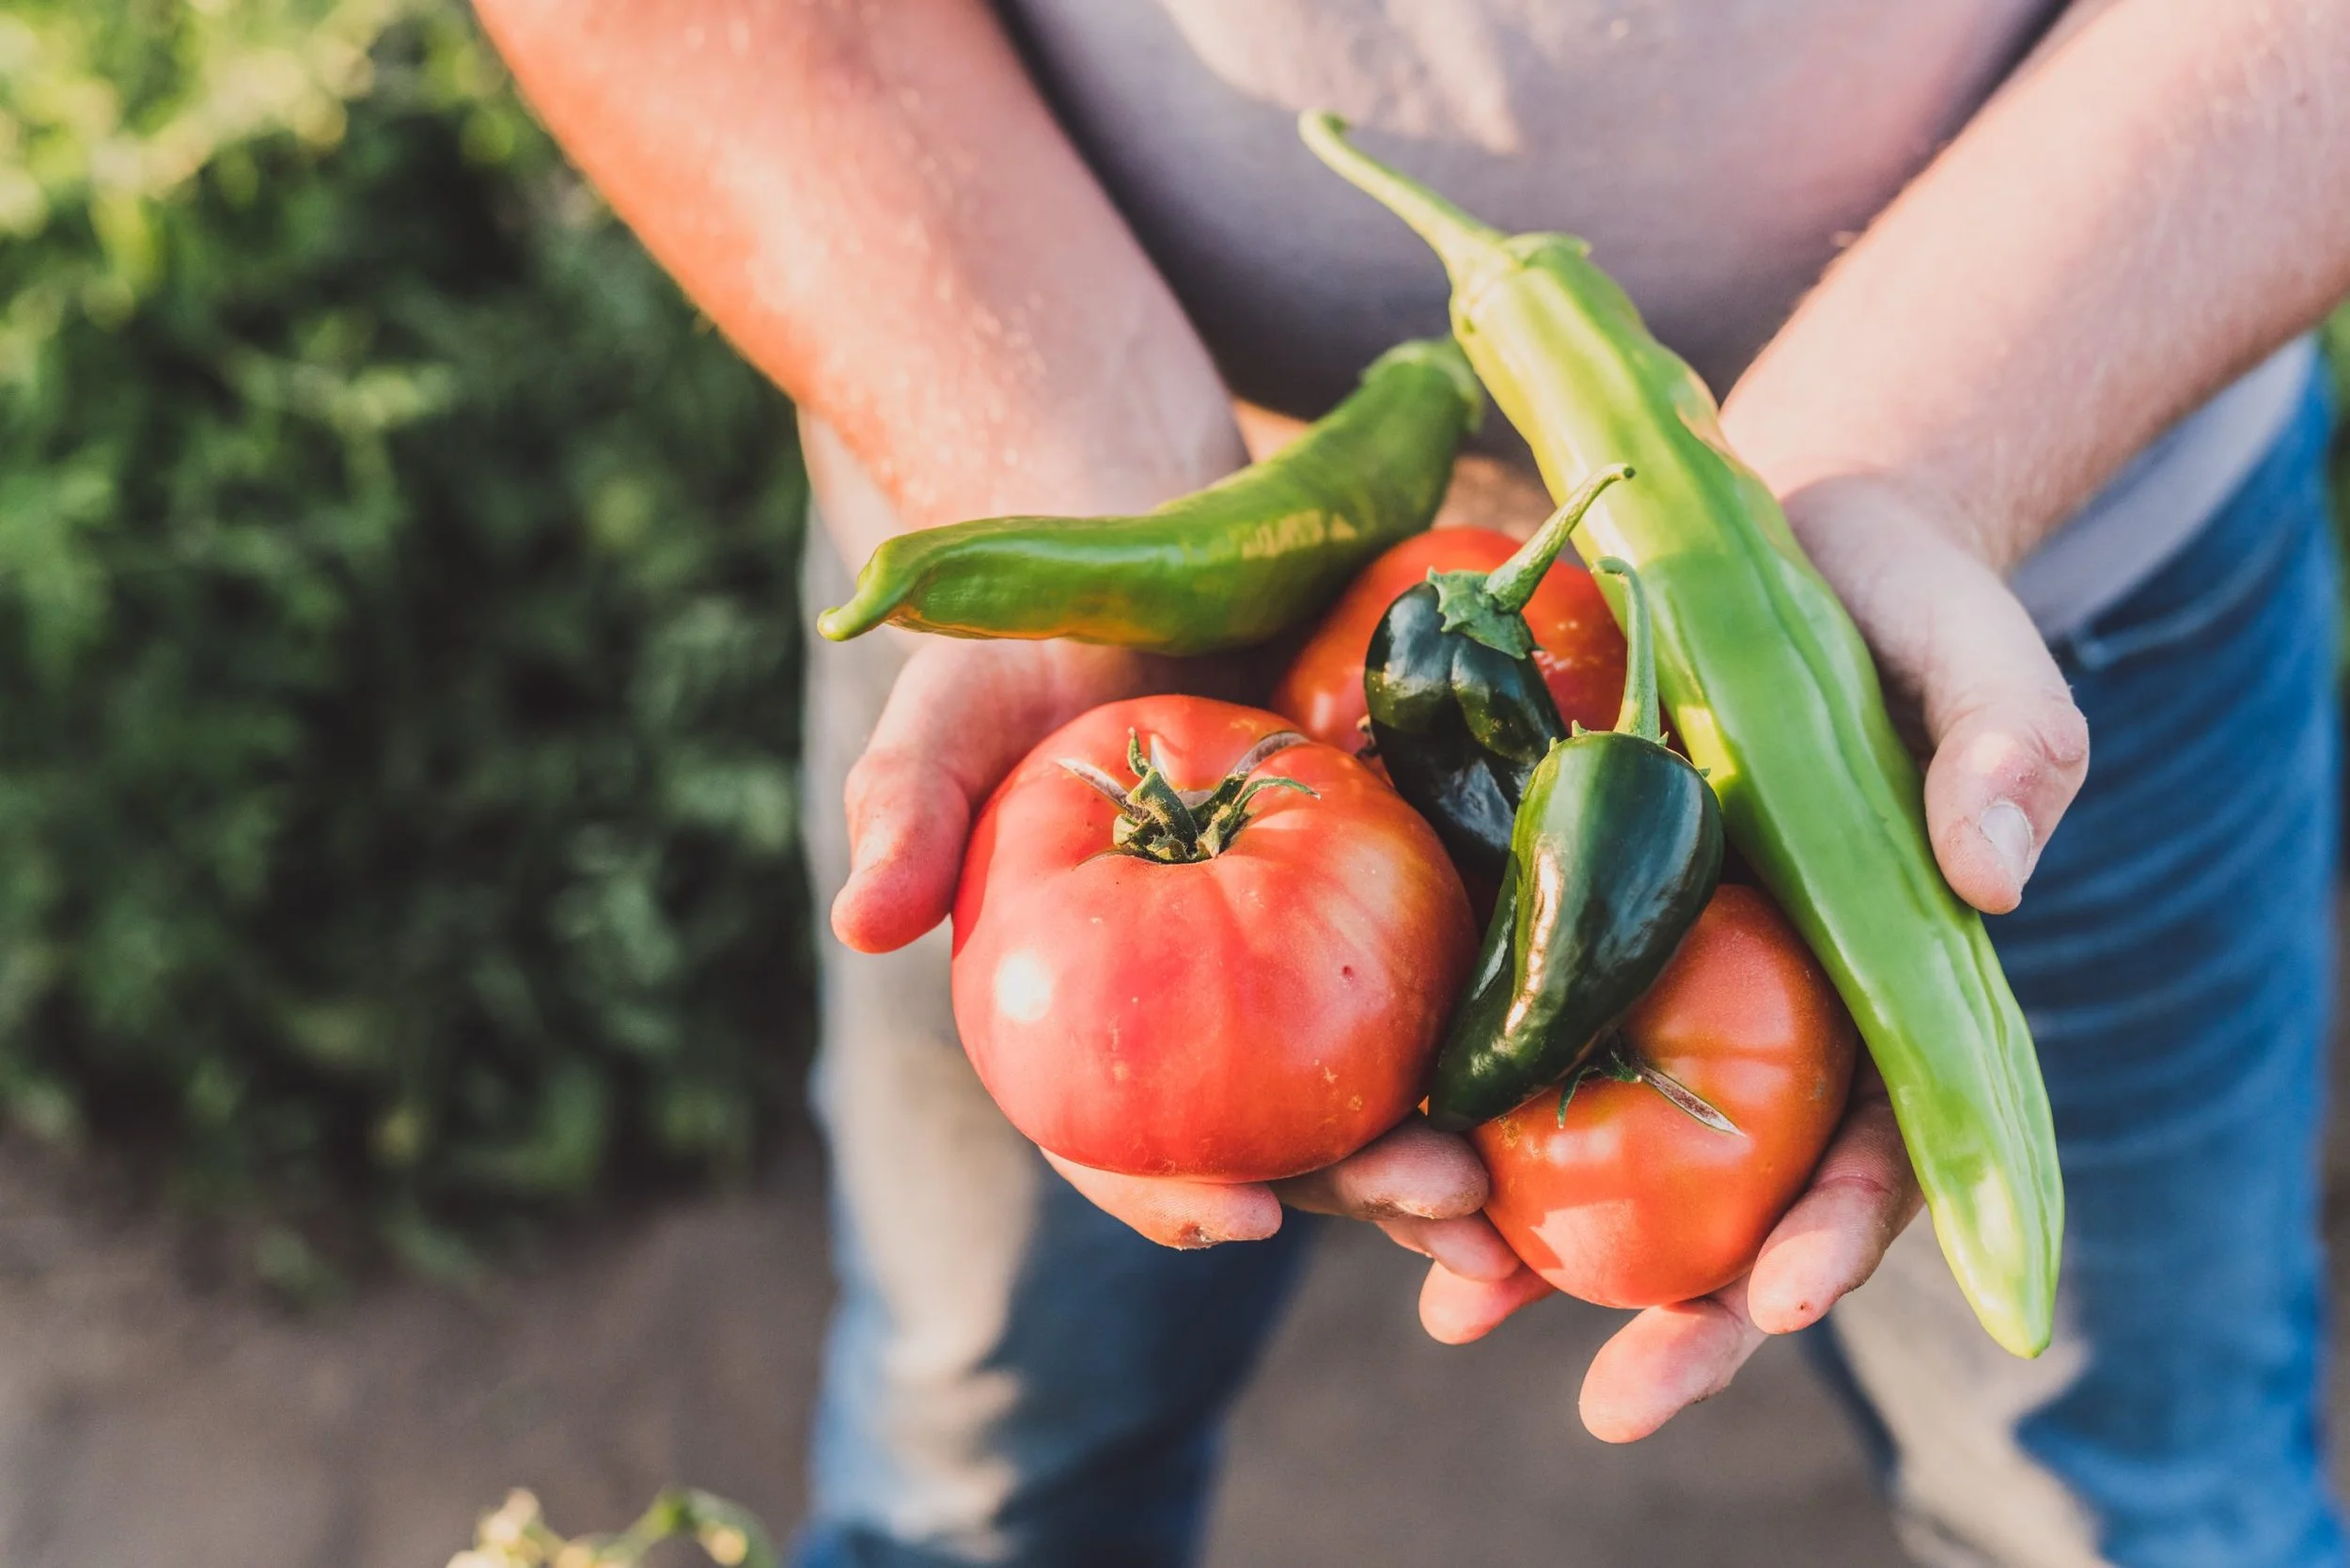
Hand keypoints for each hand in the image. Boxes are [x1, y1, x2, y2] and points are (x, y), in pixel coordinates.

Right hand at [832, 634, 1515, 1262]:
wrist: (1144, 560)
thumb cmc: (1025, 648)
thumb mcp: (948, 708)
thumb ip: (904, 805)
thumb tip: (861, 922)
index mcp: (1083, 1016)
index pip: (1111, 1137)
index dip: (1166, 1188)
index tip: (1237, 1215)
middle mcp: (1192, 1020)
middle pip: (1273, 1142)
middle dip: (1356, 1195)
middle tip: (1441, 1209)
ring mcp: (1296, 972)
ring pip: (1372, 1095)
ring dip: (1442, 1156)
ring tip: (1514, 1200)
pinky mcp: (1386, 904)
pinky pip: (1447, 990)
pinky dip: (1499, 1042)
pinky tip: (1565, 1069)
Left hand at [1400, 476, 2076, 1437]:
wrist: (1746, 536)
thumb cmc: (1884, 600)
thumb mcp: (1963, 645)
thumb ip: (2005, 742)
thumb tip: (1999, 877)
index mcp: (1885, 984)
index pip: (1886, 1140)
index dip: (1845, 1229)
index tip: (1787, 1294)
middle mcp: (1769, 1015)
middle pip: (1744, 1198)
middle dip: (1693, 1312)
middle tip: (1624, 1400)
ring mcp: (1654, 987)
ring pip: (1610, 1159)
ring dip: (1541, 1254)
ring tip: (1460, 1309)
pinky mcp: (1553, 937)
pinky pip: (1506, 1054)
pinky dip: (1458, 1128)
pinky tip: (1393, 1191)